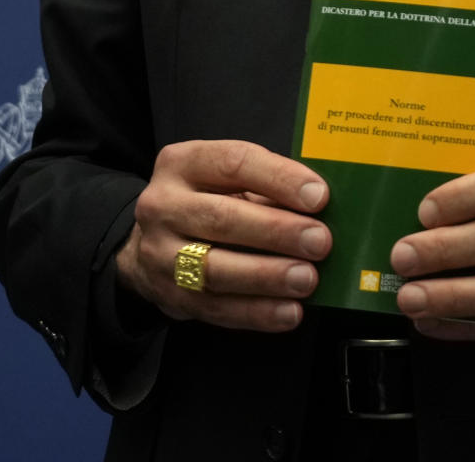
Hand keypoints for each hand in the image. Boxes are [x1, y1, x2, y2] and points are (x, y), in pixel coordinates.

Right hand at [116, 139, 330, 330]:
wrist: (153, 242)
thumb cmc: (207, 199)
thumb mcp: (227, 178)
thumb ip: (268, 185)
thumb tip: (321, 204)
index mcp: (183, 162)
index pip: (234, 163)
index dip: (279, 179)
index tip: (319, 196)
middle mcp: (163, 205)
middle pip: (223, 218)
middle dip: (277, 232)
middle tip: (320, 242)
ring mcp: (160, 254)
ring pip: (216, 268)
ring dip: (268, 276)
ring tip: (307, 279)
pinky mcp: (169, 296)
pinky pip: (217, 309)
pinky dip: (257, 312)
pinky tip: (289, 312)